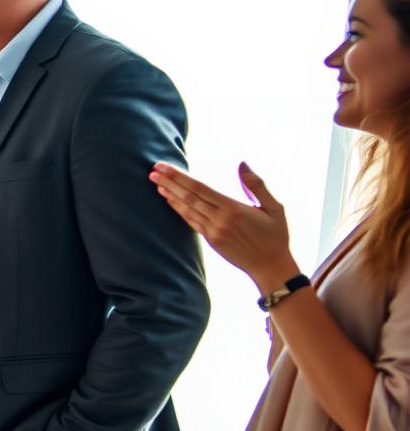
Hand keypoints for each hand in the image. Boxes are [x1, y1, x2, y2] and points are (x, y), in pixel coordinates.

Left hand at [150, 162, 297, 290]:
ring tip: (156, 182)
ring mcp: (213, 232)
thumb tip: (242, 163)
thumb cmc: (276, 235)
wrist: (270, 266)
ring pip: (187, 210)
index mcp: (234, 209)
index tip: (164, 166)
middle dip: (169, 182)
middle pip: (188, 197)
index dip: (180, 177)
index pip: (200, 188)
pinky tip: (169, 200)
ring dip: (170, 195)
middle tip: (153, 171)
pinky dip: (178, 209)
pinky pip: (191, 222)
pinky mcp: (210, 240)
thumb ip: (256, 185)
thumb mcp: (274, 208)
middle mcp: (219, 220)